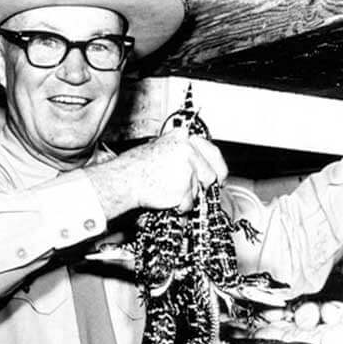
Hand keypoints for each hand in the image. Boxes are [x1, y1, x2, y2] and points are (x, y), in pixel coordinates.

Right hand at [86, 126, 227, 217]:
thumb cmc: (138, 167)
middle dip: (205, 185)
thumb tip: (204, 168)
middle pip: (212, 174)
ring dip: (188, 196)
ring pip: (199, 190)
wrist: (123, 180)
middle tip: (192, 190)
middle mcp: (188, 150)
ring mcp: (187, 168)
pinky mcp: (184, 187)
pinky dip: (179, 206)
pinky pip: (189, 203)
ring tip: (169, 189)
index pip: (213, 153)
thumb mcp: (164, 149)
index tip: (219, 178)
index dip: (217, 168)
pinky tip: (166, 197)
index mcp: (184, 137)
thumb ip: (186, 155)